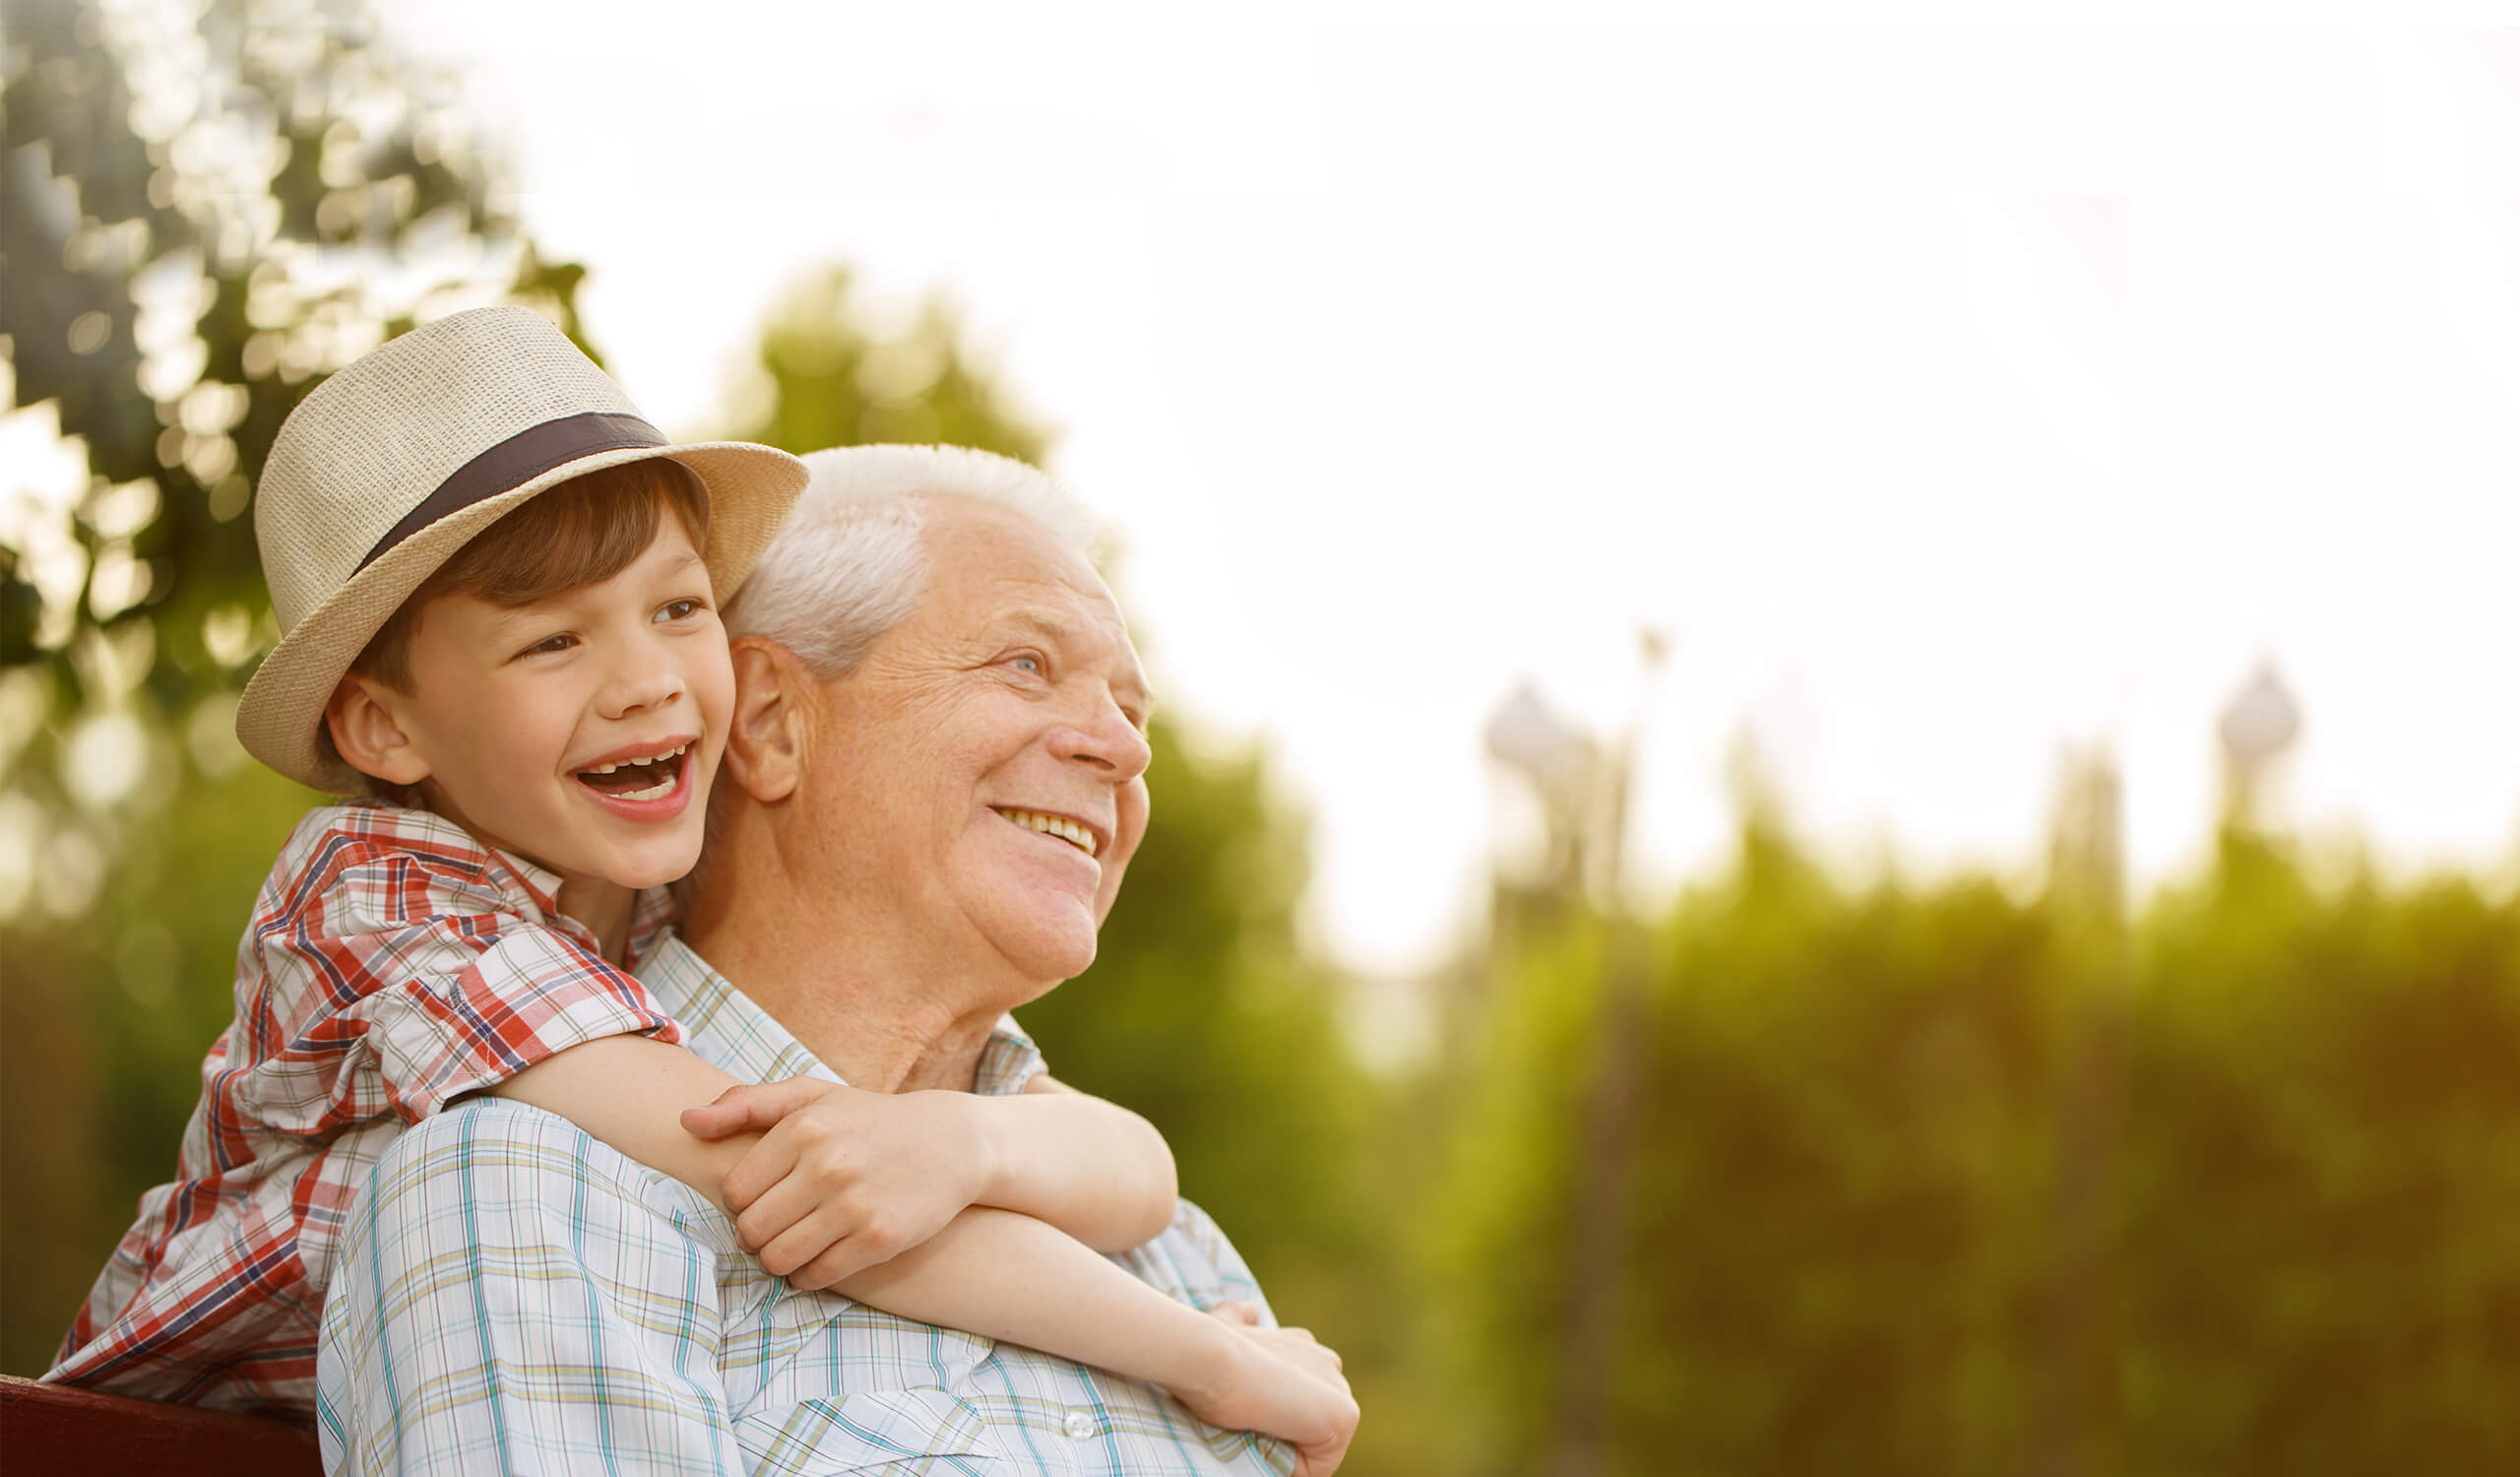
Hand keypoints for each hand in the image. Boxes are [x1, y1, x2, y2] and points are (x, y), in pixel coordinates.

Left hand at [680, 1077, 981, 1288]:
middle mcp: (827, 1165)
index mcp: (804, 1128)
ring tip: (791, 1245)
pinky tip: (818, 1258)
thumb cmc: (869, 1120)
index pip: (735, 1190)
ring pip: (778, 1258)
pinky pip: (816, 1276)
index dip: (742, 1202)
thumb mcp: (812, 1098)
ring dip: (777, 1260)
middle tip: (774, 1227)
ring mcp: (854, 1205)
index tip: (763, 1199)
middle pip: (752, 1229)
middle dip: (755, 1235)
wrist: (951, 1142)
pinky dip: (807, 1275)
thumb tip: (685, 1120)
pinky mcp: (879, 1239)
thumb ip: (746, 1104)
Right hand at [1178, 1311, 1356, 1476]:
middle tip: (1244, 1424)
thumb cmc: (1214, 1345)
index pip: (1296, 1400)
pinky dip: (1292, 1469)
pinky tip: (1265, 1442)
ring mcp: (1340, 1389)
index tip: (1242, 1412)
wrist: (1214, 1358)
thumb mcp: (1226, 1323)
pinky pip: (1319, 1466)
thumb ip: (1241, 1318)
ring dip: (1284, 1450)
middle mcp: (1327, 1363)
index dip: (1270, 1416)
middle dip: (1281, 1435)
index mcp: (1303, 1347)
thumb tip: (1249, 1310)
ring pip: (1314, 1446)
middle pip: (1309, 1424)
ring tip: (1252, 1430)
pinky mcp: (1346, 1416)